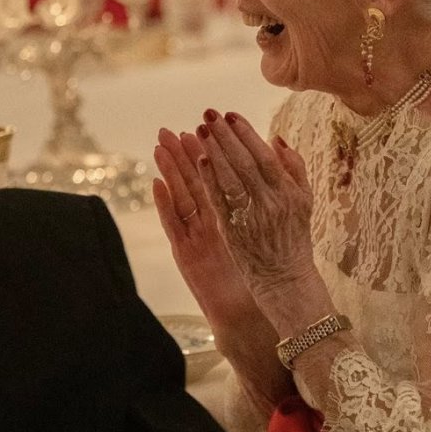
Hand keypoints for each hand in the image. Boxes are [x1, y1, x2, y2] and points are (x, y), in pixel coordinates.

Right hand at [153, 127, 264, 341]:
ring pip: (179, 196)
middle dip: (181, 154)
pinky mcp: (186, 252)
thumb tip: (274, 158)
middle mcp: (208, 221)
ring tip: (158, 146)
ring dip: (168, 171)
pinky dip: (164, 203)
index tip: (201, 126)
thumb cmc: (261, 264)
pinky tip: (156, 183)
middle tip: (168, 130)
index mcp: (227, 212)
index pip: (216, 175)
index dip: (208, 151)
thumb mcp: (263, 225)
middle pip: (192, 181)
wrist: (252, 305)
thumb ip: (266, 195)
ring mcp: (195, 235)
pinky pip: (173, 224)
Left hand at [193, 110, 317, 312]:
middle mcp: (270, 203)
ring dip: (213, 151)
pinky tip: (199, 161)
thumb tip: (276, 139)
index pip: (264, 156)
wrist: (285, 279)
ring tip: (199, 130)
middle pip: (243, 162)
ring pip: (229, 178)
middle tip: (209, 115)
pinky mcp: (232, 232)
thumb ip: (295, 168)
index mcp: (289, 193)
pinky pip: (219, 201)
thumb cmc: (295, 237)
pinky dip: (209, 179)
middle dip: (225, 136)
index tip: (231, 115)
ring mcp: (250, 218)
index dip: (246, 133)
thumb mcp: (305, 201)